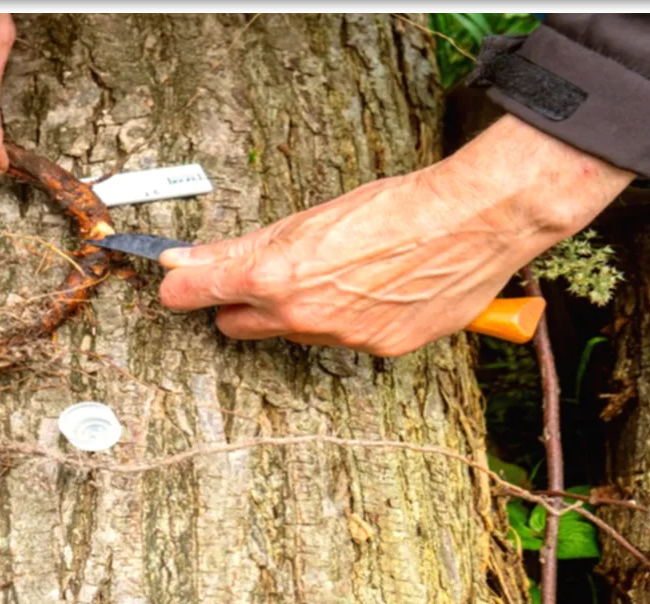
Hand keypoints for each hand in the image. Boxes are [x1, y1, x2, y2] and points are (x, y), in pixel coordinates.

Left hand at [158, 115, 634, 356]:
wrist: (471, 222)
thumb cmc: (393, 207)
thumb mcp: (307, 218)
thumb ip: (241, 249)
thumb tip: (182, 261)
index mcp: (274, 274)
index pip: (194, 292)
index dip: (182, 286)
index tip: (177, 283)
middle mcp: (300, 316)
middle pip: (235, 324)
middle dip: (242, 303)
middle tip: (267, 274)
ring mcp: (339, 339)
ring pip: (293, 332)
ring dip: (300, 310)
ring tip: (341, 272)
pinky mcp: (378, 351)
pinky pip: (342, 341)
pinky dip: (348, 320)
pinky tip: (374, 290)